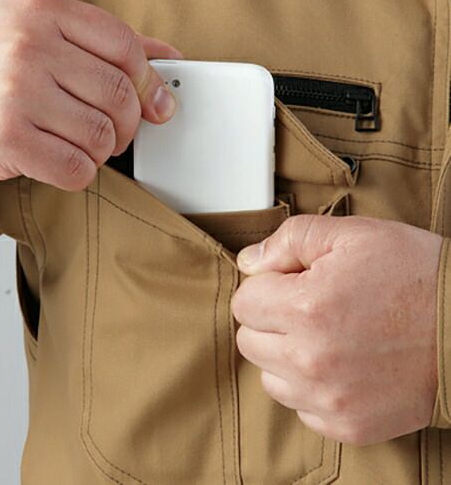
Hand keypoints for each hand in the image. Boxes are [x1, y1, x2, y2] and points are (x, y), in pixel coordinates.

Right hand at [0, 0, 180, 189]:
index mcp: (41, 13)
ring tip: (77, 145)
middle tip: (113, 133)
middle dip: (127, 125)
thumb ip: (104, 44)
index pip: (125, 48)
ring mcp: (16, 93)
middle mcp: (29, 47)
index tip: (154, 104)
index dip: (149, 83)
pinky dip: (79, 173)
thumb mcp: (38, 35)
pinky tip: (61, 161)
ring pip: (102, 137)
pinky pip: (77, 169)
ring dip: (100, 152)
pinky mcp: (8, 140)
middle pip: (119, 96)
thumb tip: (169, 59)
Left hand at [231, 215, 442, 445]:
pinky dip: (311, 388)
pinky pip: (300, 407)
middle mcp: (311, 361)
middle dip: (270, 320)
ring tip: (324, 336)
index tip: (289, 284)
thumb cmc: (415, 274)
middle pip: (250, 341)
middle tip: (306, 308)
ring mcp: (329, 399)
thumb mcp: (352, 234)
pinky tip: (340, 365)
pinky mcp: (348, 425)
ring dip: (286, 356)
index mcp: (306, 308)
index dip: (265, 287)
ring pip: (270, 376)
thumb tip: (248, 261)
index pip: (244, 303)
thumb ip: (289, 240)